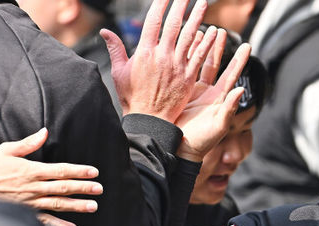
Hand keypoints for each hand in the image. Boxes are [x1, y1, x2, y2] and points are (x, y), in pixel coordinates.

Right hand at [0, 128, 100, 225]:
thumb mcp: (8, 150)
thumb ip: (29, 143)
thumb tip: (44, 132)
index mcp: (32, 170)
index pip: (61, 170)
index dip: (79, 171)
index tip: (93, 172)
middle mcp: (34, 187)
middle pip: (63, 187)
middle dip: (83, 188)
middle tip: (99, 189)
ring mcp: (31, 202)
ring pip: (58, 204)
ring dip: (76, 206)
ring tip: (93, 206)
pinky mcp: (25, 212)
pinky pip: (45, 221)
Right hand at [100, 0, 214, 120]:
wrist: (148, 121)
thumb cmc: (133, 99)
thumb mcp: (119, 73)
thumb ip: (115, 49)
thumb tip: (105, 32)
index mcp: (144, 52)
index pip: (153, 21)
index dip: (160, 5)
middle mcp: (162, 56)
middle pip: (173, 24)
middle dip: (180, 5)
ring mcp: (176, 66)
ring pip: (189, 36)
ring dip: (197, 17)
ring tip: (203, 3)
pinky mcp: (187, 78)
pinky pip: (199, 56)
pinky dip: (207, 43)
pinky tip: (213, 31)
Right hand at [175, 33, 249, 160]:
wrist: (181, 148)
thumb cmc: (203, 141)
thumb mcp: (219, 125)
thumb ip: (230, 107)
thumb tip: (241, 89)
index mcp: (219, 99)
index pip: (231, 75)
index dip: (239, 60)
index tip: (247, 46)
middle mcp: (208, 93)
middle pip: (215, 65)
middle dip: (219, 47)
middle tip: (222, 31)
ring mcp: (193, 91)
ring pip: (199, 65)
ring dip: (202, 48)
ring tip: (204, 31)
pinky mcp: (180, 92)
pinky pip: (185, 71)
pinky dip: (187, 57)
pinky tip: (187, 44)